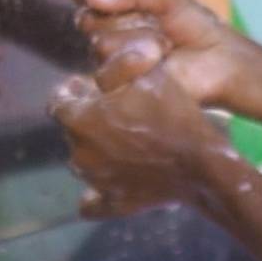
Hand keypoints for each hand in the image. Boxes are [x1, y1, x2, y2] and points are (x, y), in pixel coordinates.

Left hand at [48, 67, 242, 219]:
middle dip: (87, 116)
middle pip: (72, 129)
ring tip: (123, 138)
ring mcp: (95, 181)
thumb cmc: (174, 113)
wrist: (202, 164)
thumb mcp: (149, 74)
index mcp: (80, 119)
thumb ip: (117, 64)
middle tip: (115, 108)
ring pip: (84, 160)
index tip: (88, 84)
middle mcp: (79, 152)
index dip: (73, 89)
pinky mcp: (113, 202)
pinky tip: (112, 180)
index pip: (59, 100)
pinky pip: (92, 201)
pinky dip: (98, 191)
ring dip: (96, 147)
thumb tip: (98, 58)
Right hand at [72, 0, 248, 109]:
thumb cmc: (194, 26)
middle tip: (158, 26)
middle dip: (127, 19)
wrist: (218, 60)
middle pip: (89, 20)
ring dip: (139, 40)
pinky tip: (159, 59)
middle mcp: (106, 36)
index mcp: (114, 11)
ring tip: (165, 46)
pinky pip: (109, 71)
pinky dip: (136, 61)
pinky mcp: (119, 89)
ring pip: (101, 45)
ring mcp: (110, 64)